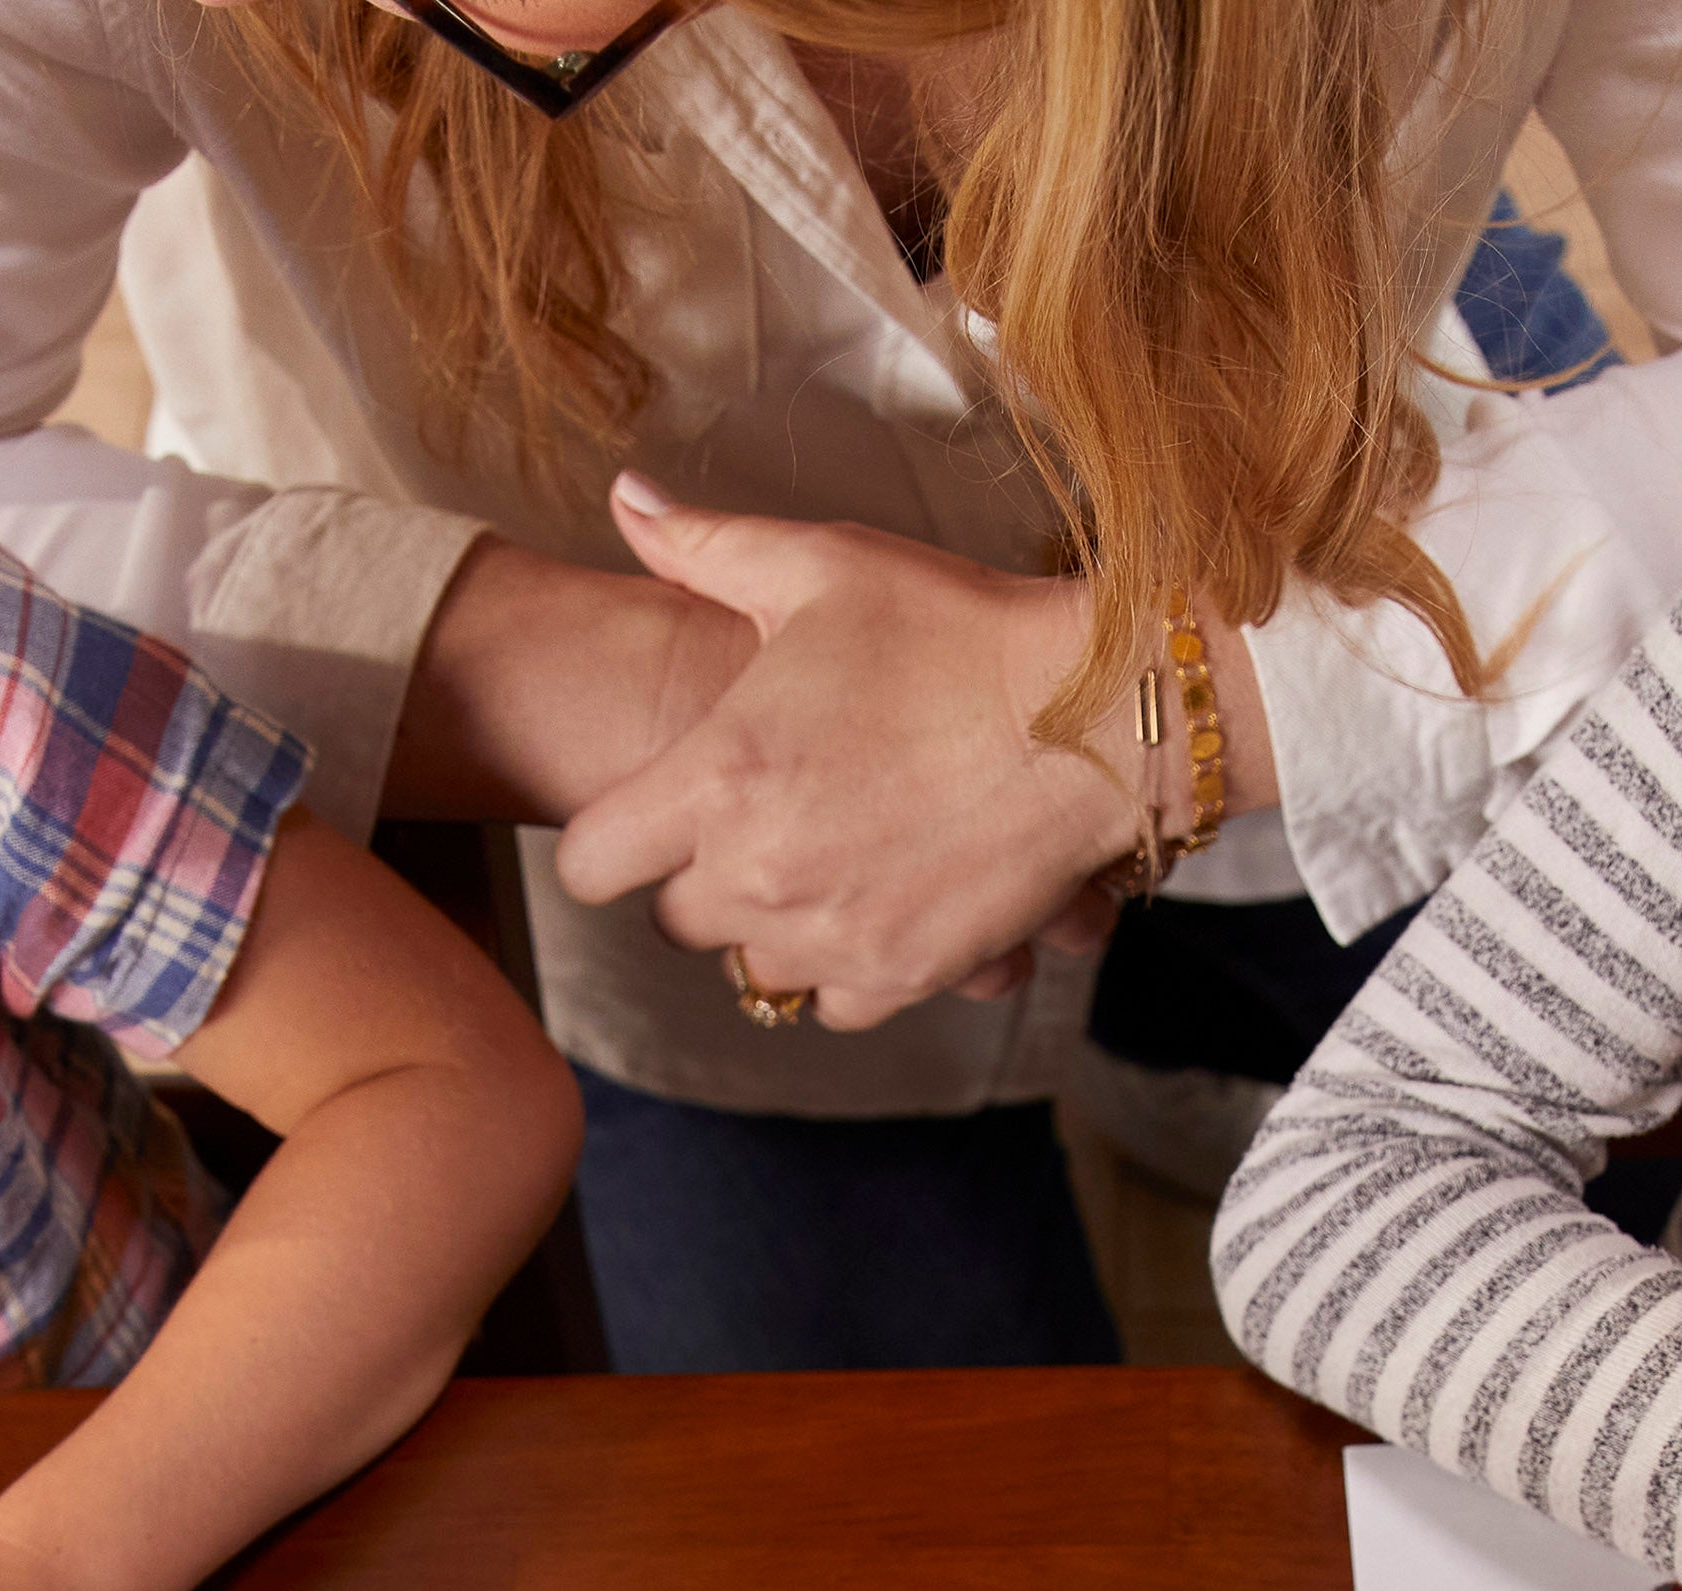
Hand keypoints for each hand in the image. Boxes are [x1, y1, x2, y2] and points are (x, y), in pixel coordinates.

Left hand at [555, 478, 1146, 1027]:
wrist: (1092, 716)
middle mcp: (760, 873)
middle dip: (699, 878)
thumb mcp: (824, 566)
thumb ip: (705, 545)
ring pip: (751, 971)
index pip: (589, 866)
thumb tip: (624, 495)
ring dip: (771, 929)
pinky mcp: (899, 975)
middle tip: (759, 822)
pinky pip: (832, 1004)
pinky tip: (877, 902)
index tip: (642, 822)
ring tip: (823, 861)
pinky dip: (845, 966)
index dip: (606, 845)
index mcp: (718, 776)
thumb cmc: (956, 629)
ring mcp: (831, 935)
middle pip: (673, 922)